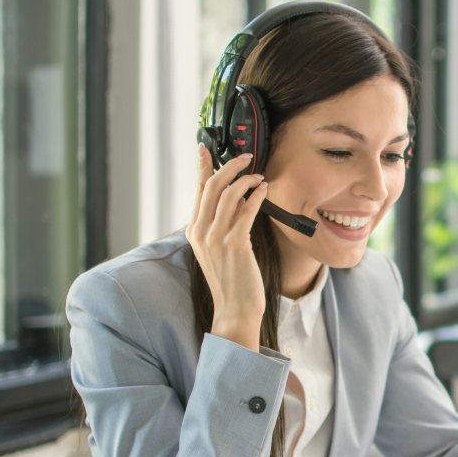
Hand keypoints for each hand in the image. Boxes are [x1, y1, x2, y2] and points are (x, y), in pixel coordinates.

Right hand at [186, 146, 268, 350]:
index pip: (198, 191)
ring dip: (245, 180)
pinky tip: (263, 190)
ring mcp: (216, 238)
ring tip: (259, 176)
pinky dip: (255, 196)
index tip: (205, 148)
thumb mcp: (223, 246)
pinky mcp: (235, 244)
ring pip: (227, 195)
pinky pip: (245, 211)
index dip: (203, 167)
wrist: (235, 307)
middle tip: (246, 157)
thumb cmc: (233, 278)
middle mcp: (201, 232)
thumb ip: (227, 221)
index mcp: (194, 231)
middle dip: (229, 166)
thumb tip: (239, 196)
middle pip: (211, 186)